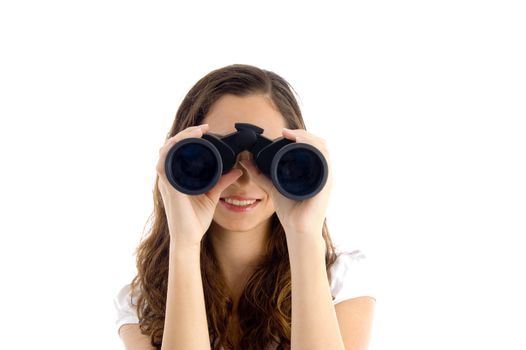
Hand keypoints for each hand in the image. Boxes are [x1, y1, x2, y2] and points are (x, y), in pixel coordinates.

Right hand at [156, 124, 242, 246]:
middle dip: (185, 133)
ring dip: (179, 138)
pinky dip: (172, 151)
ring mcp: (166, 181)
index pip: (178, 149)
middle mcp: (169, 176)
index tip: (206, 129)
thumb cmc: (196, 219)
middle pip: (171, 146)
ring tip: (196, 132)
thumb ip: (223, 181)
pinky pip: (164, 164)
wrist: (189, 238)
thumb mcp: (213, 195)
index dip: (189, 136)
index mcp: (177, 176)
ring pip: (166, 150)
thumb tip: (237, 169)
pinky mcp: (168, 187)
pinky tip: (182, 144)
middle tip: (203, 128)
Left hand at [239, 128, 332, 240]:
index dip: (300, 134)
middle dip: (303, 133)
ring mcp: (326, 176)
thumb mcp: (272, 187)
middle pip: (319, 142)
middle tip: (285, 132)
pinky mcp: (326, 182)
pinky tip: (302, 146)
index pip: (311, 145)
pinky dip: (314, 149)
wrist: (297, 229)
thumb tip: (246, 160)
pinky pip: (324, 160)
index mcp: (313, 169)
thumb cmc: (290, 210)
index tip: (283, 132)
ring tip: (292, 136)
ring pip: (323, 147)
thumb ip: (260, 174)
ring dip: (308, 138)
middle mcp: (322, 171)